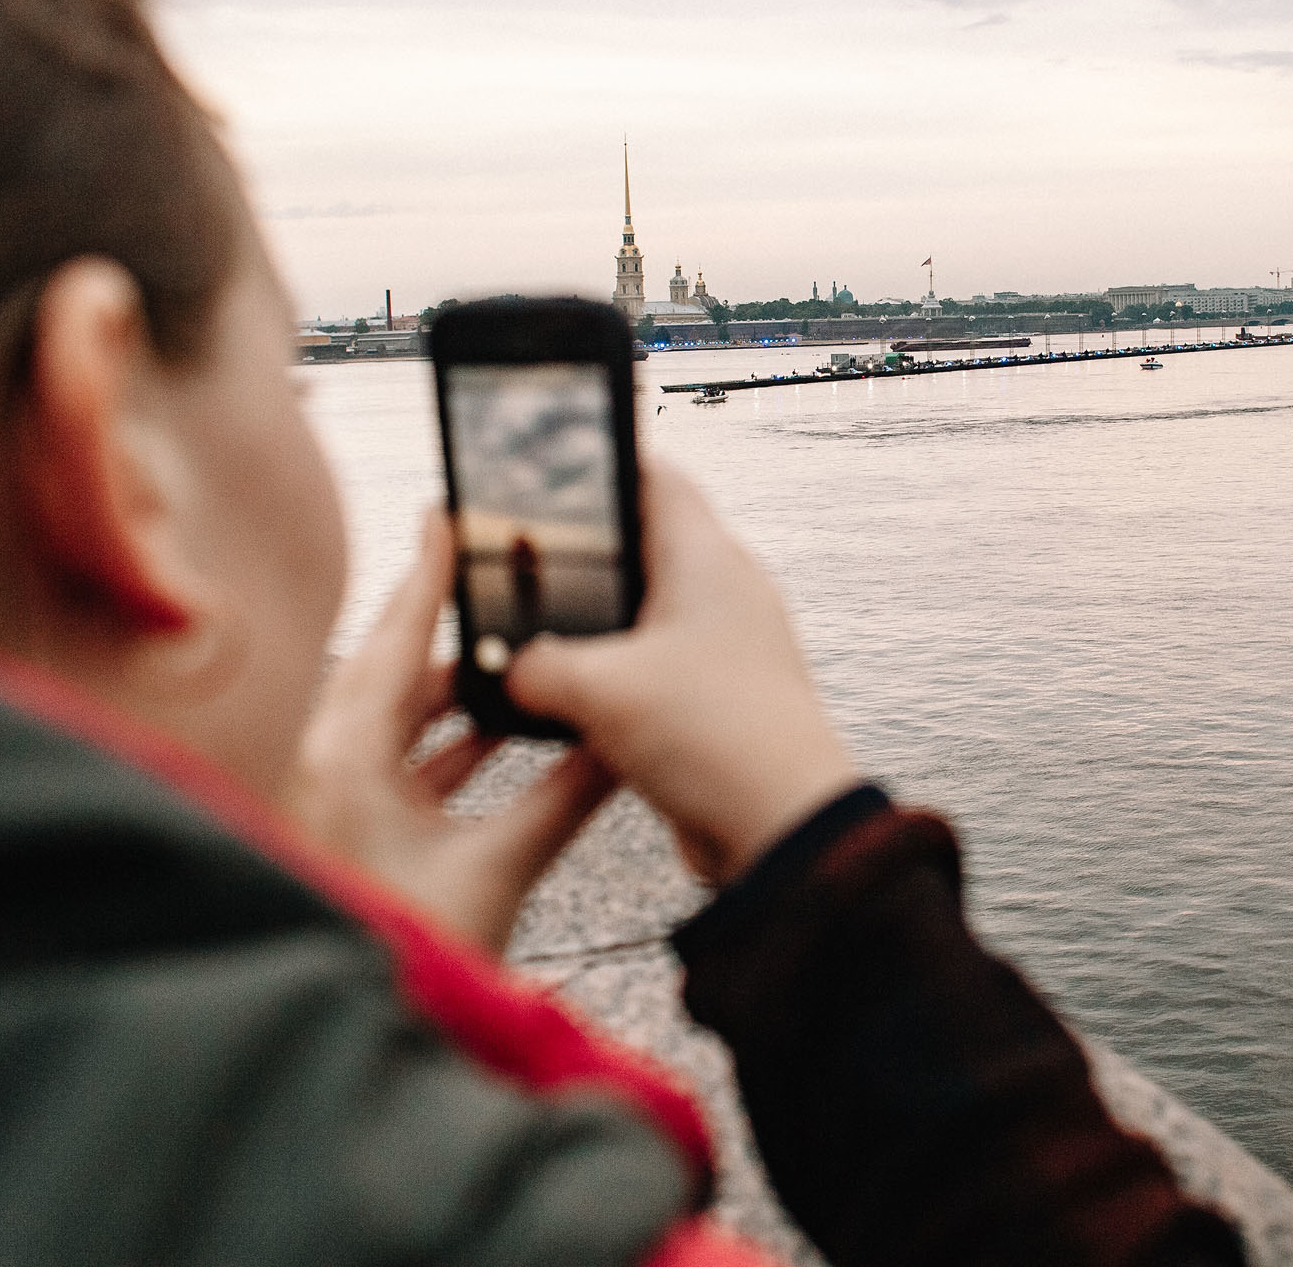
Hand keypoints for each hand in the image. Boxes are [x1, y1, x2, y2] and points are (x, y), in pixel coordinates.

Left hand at [290, 511, 616, 953]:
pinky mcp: (352, 830)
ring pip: (400, 718)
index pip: (396, 639)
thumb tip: (624, 741)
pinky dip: (451, 745)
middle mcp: (329, 765)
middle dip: (457, 631)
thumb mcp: (498, 869)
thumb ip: (564, 800)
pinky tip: (503, 741)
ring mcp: (336, 798)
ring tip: (521, 661)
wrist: (355, 1027)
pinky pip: (402, 761)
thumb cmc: (412, 950)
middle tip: (500, 580)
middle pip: (396, 669)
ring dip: (461, 696)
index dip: (429, 576)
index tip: (450, 515)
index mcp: (347, 757)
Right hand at [505, 458, 857, 883]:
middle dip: (582, 556)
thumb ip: (534, 666)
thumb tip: (509, 669)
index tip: (549, 467)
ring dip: (595, 626)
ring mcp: (727, 646)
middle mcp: (725, 591)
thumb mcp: (597, 691)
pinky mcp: (720, 698)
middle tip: (519, 563)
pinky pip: (657, 668)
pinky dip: (616, 676)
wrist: (783, 830)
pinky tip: (573, 700)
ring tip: (533, 636)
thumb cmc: (715, 738)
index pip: (656, 476)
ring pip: (646, 613)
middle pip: (643, 545)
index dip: (602, 462)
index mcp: (707, 558)